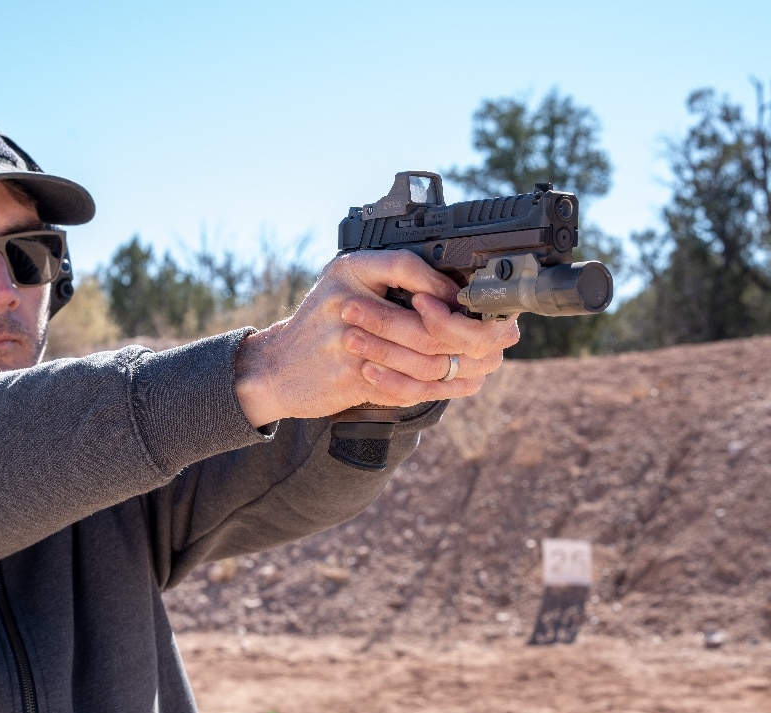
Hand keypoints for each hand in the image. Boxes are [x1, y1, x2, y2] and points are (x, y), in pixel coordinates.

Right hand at [234, 250, 520, 426]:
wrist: (276, 368)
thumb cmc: (322, 327)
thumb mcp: (347, 286)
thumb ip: (391, 282)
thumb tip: (460, 292)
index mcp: (349, 270)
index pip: (406, 266)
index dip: (443, 287)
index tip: (469, 300)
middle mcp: (346, 301)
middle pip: (426, 321)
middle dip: (466, 335)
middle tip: (494, 339)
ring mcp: (348, 343)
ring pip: (423, 358)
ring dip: (459, 365)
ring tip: (481, 364)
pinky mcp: (350, 378)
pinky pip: (407, 385)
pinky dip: (439, 388)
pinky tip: (459, 383)